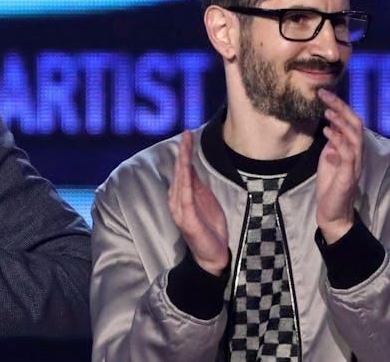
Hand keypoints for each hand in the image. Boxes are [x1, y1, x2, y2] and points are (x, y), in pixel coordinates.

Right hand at [169, 131, 229, 276]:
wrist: (212, 255)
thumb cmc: (210, 228)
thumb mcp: (206, 202)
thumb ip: (198, 186)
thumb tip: (192, 167)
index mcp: (183, 196)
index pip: (183, 170)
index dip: (185, 153)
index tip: (187, 135)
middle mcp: (177, 200)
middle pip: (180, 172)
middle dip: (183, 152)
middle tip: (185, 134)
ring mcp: (180, 209)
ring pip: (180, 181)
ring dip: (182, 163)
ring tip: (185, 147)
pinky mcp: (186, 219)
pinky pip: (185, 198)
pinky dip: (184, 183)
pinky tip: (186, 171)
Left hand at [316, 90, 362, 242]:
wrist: (332, 213)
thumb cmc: (330, 186)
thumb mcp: (329, 159)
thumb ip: (332, 144)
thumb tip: (330, 126)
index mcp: (352, 150)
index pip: (351, 123)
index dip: (340, 107)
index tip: (324, 94)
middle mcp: (357, 155)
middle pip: (356, 125)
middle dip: (341, 108)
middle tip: (324, 95)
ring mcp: (355, 166)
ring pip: (355, 138)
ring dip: (340, 122)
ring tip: (327, 111)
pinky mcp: (348, 177)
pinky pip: (347, 155)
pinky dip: (338, 142)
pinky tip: (327, 132)